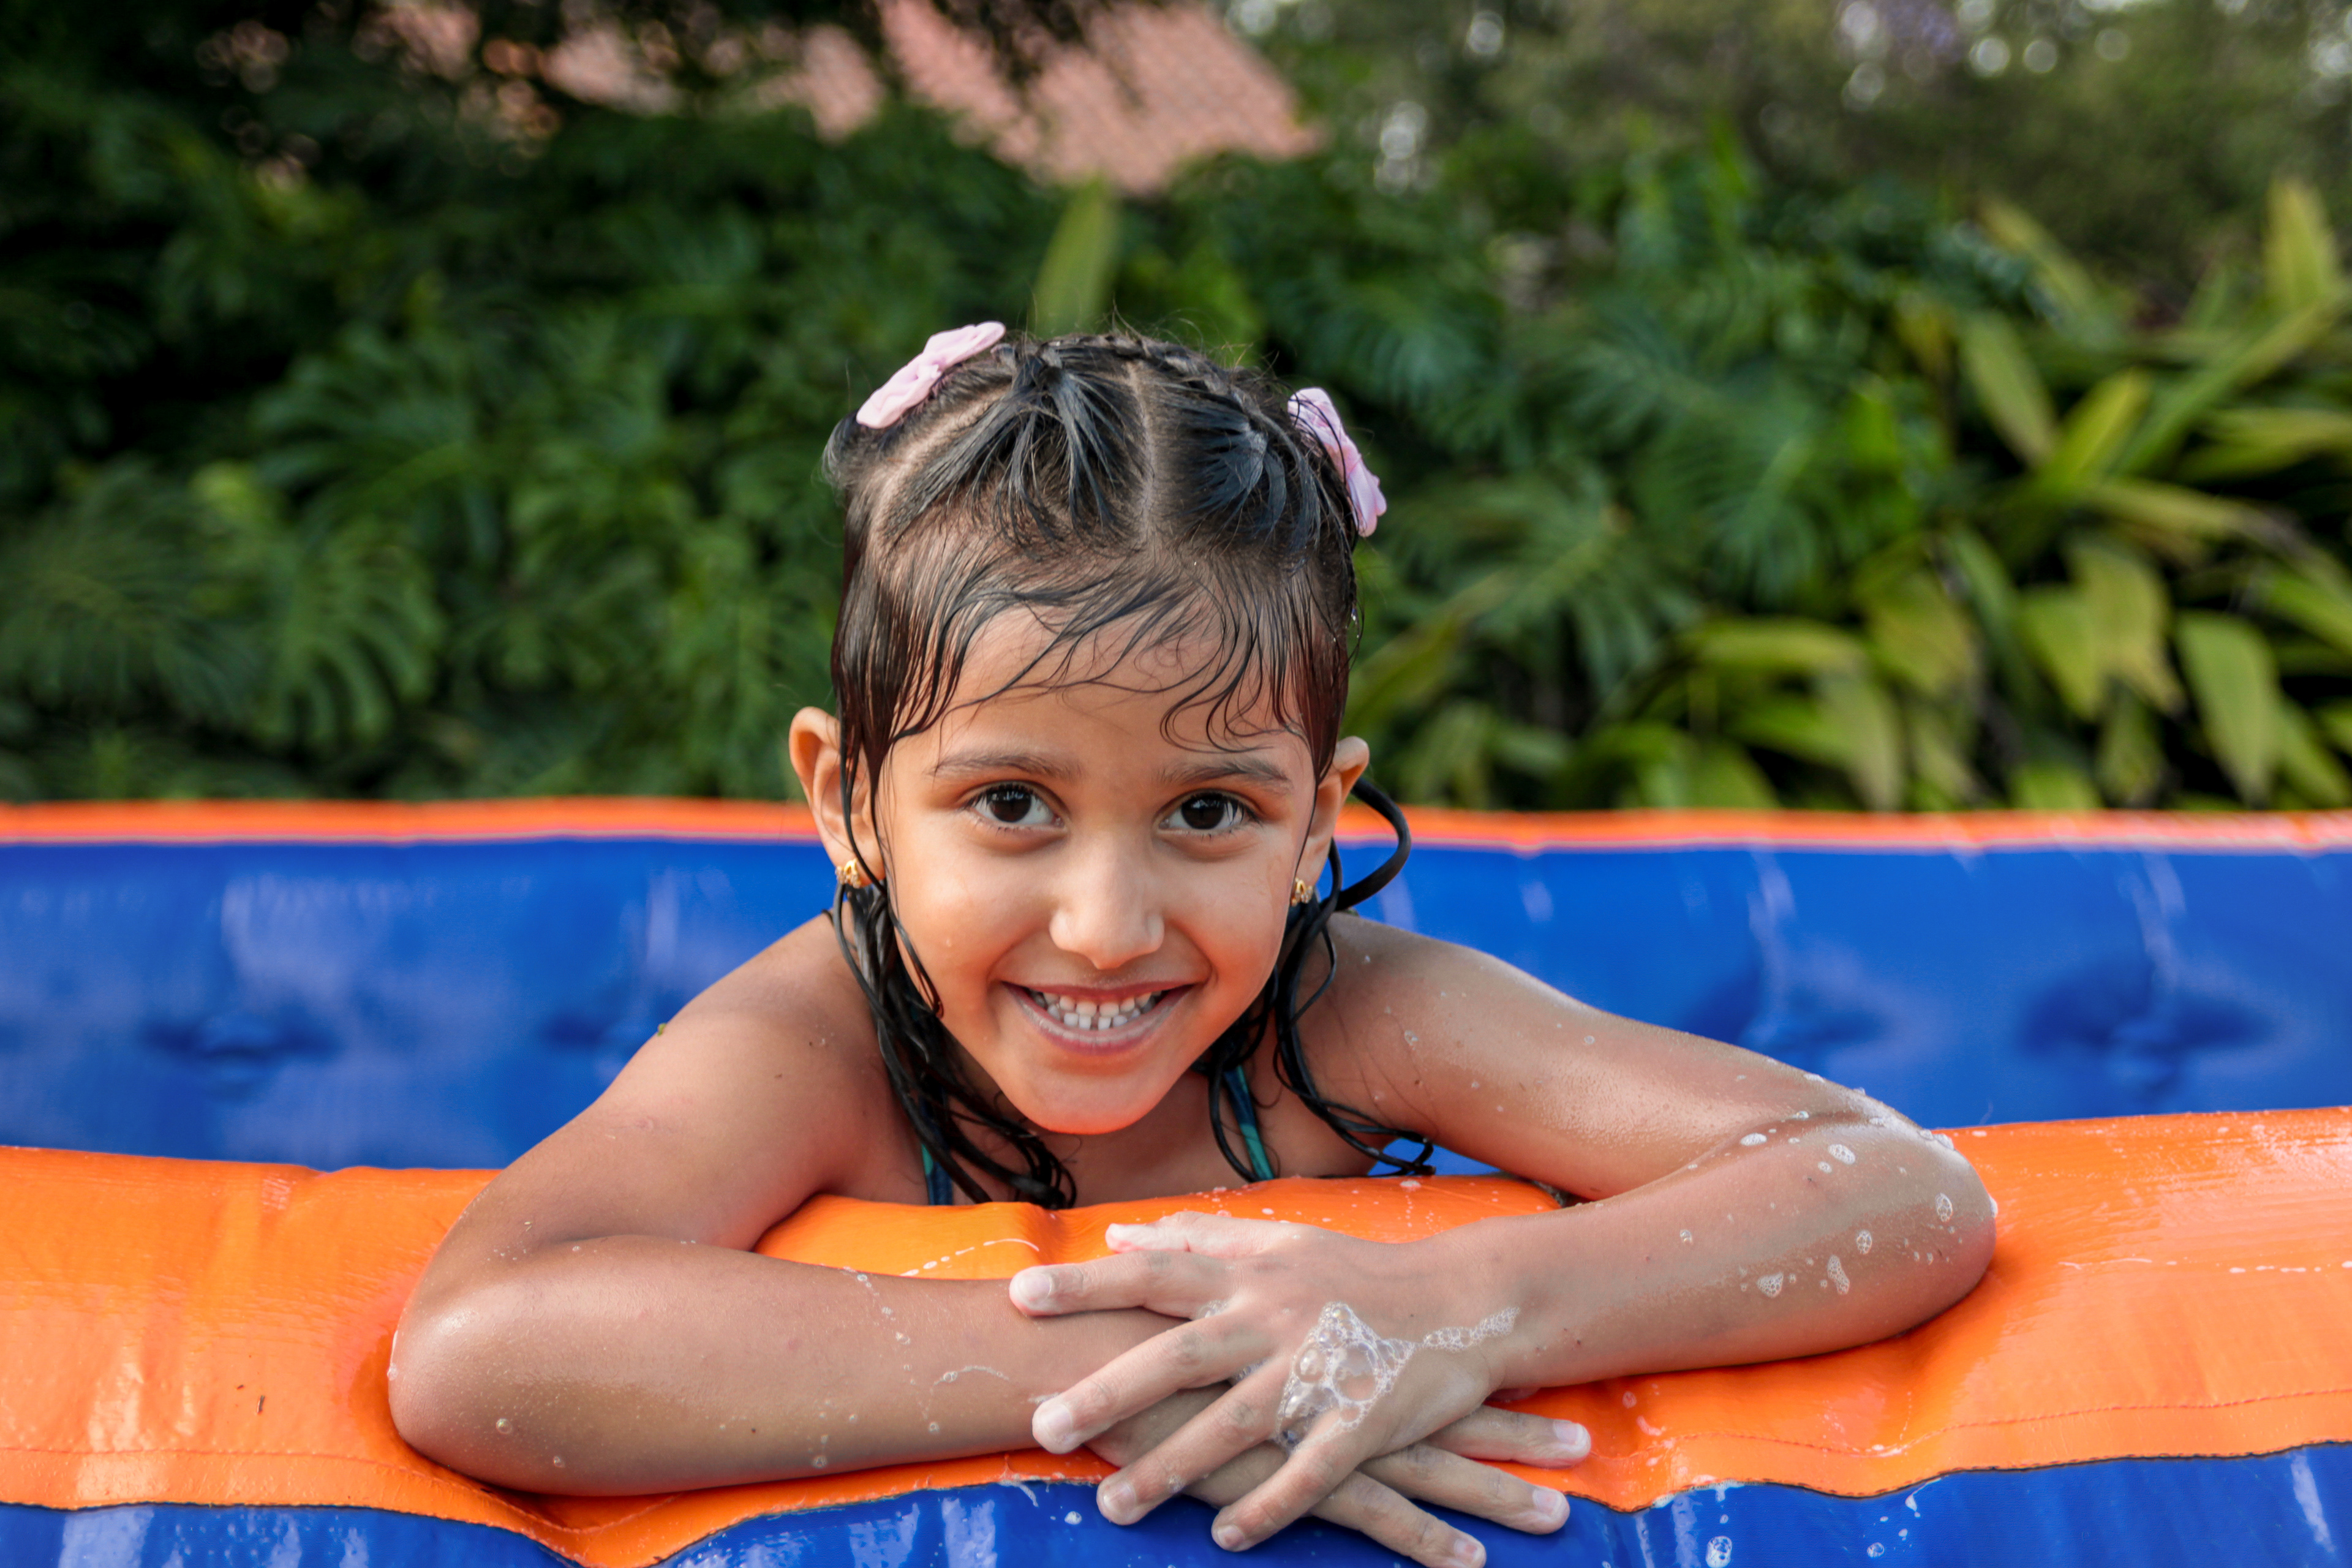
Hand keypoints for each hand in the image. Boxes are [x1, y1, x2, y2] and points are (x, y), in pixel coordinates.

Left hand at [1010, 1212, 1569, 1553]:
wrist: (1465, 1301)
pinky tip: (1225, 1536)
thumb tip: (1122, 1232)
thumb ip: (1198, 1239)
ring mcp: (1320, 1371)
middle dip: (1108, 1393)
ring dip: (1171, 1468)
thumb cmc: (1358, 1273)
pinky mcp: (1363, 1420)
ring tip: (1111, 1507)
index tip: (1021, 1295)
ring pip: (1234, 1425)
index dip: (1089, 1283)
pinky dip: (1268, 1506)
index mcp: (1252, 1274)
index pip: (1155, 1272)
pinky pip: (1309, 1473)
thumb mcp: (1280, 1242)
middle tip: (1043, 1426)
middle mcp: (1277, 1318)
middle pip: (1179, 1356)